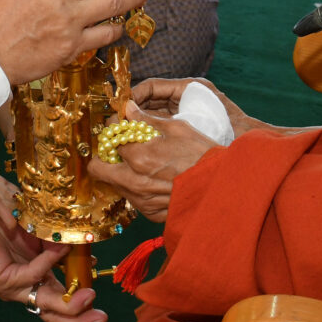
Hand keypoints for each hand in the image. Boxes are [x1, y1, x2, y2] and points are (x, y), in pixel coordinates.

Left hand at [0, 208, 105, 321]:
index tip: (103, 305)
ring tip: (89, 295)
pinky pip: (30, 276)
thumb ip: (58, 243)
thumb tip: (82, 245)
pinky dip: (48, 264)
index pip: (63, 302)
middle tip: (101, 318)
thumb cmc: (3, 221)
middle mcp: (26, 288)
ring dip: (69, 303)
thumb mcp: (39, 233)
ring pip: (44, 305)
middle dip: (79, 319)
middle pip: (55, 314)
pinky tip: (61, 250)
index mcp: (39, 279)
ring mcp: (14, 287)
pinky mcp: (2, 279)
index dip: (82, 307)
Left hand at [84, 105, 218, 223]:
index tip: (121, 127)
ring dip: (120, 172)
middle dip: (104, 156)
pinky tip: (154, 179)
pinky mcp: (150, 213)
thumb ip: (147, 120)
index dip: (114, 130)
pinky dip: (137, 188)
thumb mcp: (177, 129)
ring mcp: (141, 200)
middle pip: (98, 169)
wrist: (223, 187)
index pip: (110, 140)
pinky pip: (132, 199)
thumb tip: (127, 108)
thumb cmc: (203, 155)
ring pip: (114, 184)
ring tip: (141, 163)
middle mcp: (135, 182)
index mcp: (140, 157)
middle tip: (119, 148)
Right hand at [131, 77, 261, 136]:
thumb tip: (130, 111)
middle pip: (150, 100)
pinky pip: (162, 127)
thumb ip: (164, 115)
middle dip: (132, 111)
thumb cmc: (231, 126)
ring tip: (123, 135)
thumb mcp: (195, 118)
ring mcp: (186, 112)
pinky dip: (150, 134)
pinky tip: (140, 145)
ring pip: (154, 115)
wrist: (253, 145)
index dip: (134, 96)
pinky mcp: (187, 127)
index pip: (152, 87)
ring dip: (138, 123)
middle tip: (116, 124)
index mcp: (188, 87)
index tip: (120, 109)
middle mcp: (186, 97)